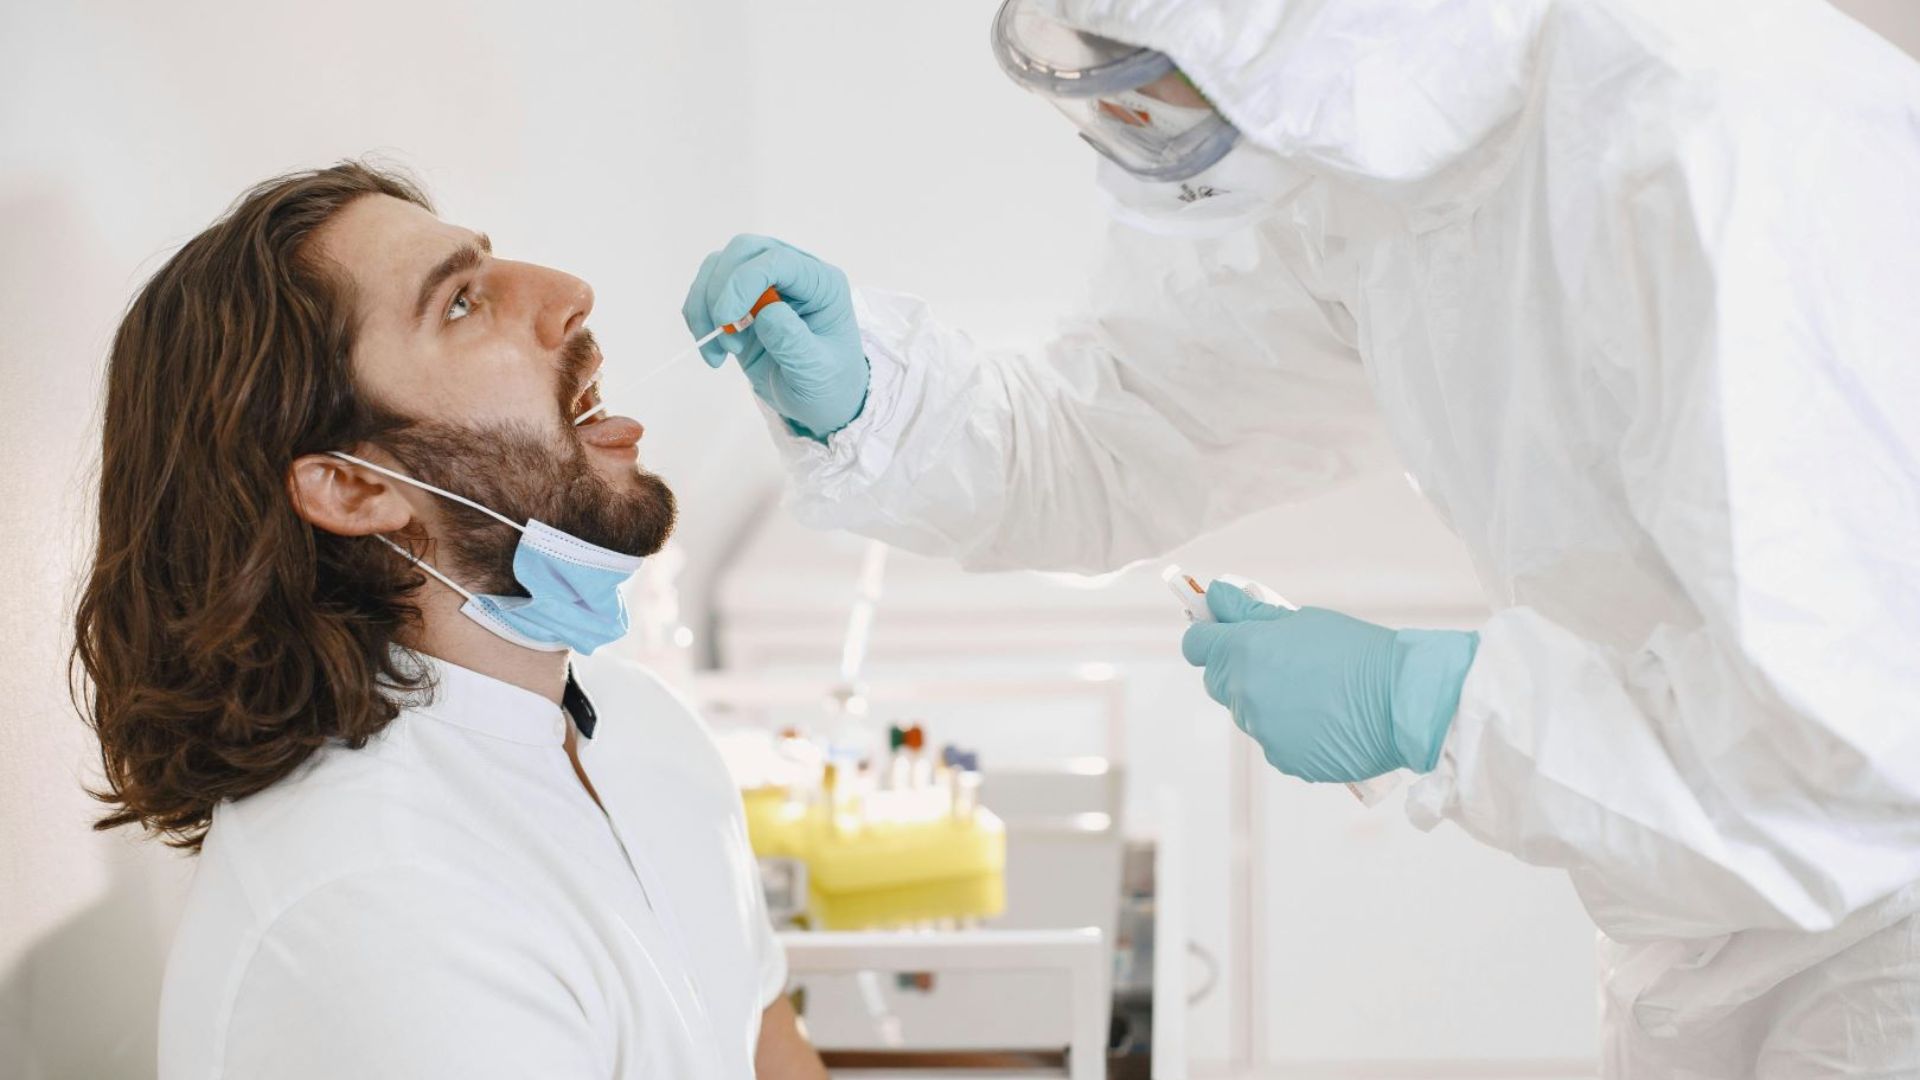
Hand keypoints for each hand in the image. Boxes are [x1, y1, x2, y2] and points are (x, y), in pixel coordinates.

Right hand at [682, 234, 869, 440]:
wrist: (818, 400)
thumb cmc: (827, 384)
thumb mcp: (816, 372)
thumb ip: (794, 342)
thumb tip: (766, 311)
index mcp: (822, 283)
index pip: (777, 259)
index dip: (743, 282)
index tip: (727, 321)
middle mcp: (793, 273)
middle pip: (743, 250)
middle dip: (721, 291)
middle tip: (726, 337)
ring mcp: (765, 282)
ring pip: (717, 267)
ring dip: (705, 307)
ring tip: (721, 352)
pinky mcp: (741, 299)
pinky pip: (706, 292)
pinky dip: (699, 320)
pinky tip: (715, 354)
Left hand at [1180, 581, 1476, 782]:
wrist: (1402, 701)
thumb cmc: (1357, 651)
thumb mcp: (1302, 621)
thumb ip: (1251, 614)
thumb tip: (1215, 596)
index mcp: (1244, 652)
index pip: (1197, 644)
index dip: (1209, 635)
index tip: (1223, 631)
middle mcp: (1244, 694)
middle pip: (1217, 681)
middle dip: (1236, 669)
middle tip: (1278, 660)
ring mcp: (1263, 732)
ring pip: (1248, 714)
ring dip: (1266, 702)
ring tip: (1313, 692)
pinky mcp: (1284, 760)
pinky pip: (1274, 742)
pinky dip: (1289, 731)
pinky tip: (1323, 719)